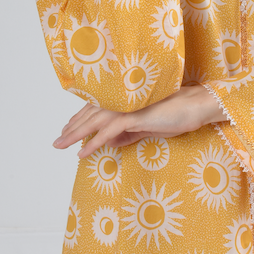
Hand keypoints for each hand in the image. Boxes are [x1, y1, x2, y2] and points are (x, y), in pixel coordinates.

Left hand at [52, 85, 224, 157]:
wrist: (196, 107)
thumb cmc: (177, 114)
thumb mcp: (149, 127)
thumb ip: (130, 133)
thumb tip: (112, 142)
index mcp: (127, 100)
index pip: (97, 108)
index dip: (81, 118)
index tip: (68, 128)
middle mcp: (123, 100)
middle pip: (90, 114)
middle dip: (72, 128)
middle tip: (57, 141)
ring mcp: (127, 106)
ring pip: (94, 122)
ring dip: (75, 135)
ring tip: (61, 146)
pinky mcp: (133, 116)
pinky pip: (107, 132)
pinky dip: (93, 143)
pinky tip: (82, 153)